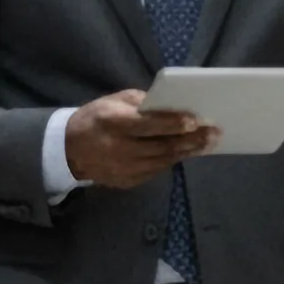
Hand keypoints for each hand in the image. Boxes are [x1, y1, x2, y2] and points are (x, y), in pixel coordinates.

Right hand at [61, 90, 211, 189]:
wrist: (70, 151)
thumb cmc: (96, 118)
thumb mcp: (113, 101)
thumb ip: (142, 102)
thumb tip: (171, 106)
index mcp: (114, 123)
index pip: (149, 125)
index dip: (174, 123)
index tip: (196, 120)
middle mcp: (120, 148)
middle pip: (162, 146)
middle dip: (191, 140)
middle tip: (214, 134)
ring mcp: (124, 169)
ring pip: (163, 161)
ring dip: (187, 152)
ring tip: (207, 144)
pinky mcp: (128, 182)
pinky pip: (156, 170)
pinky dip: (172, 160)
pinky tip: (185, 153)